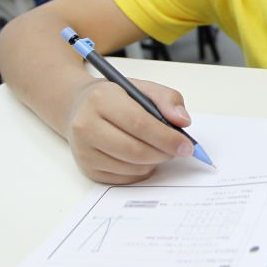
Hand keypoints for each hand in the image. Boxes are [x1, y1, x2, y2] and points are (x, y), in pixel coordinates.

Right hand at [65, 78, 194, 183]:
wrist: (80, 107)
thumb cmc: (116, 98)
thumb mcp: (142, 88)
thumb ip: (167, 99)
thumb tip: (183, 121)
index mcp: (101, 99)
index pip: (139, 124)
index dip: (166, 137)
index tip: (186, 145)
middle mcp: (86, 125)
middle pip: (135, 150)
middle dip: (163, 153)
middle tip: (177, 150)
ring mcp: (84, 150)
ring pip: (131, 167)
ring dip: (153, 162)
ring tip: (158, 149)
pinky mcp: (87, 168)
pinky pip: (123, 179)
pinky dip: (140, 171)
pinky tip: (142, 157)